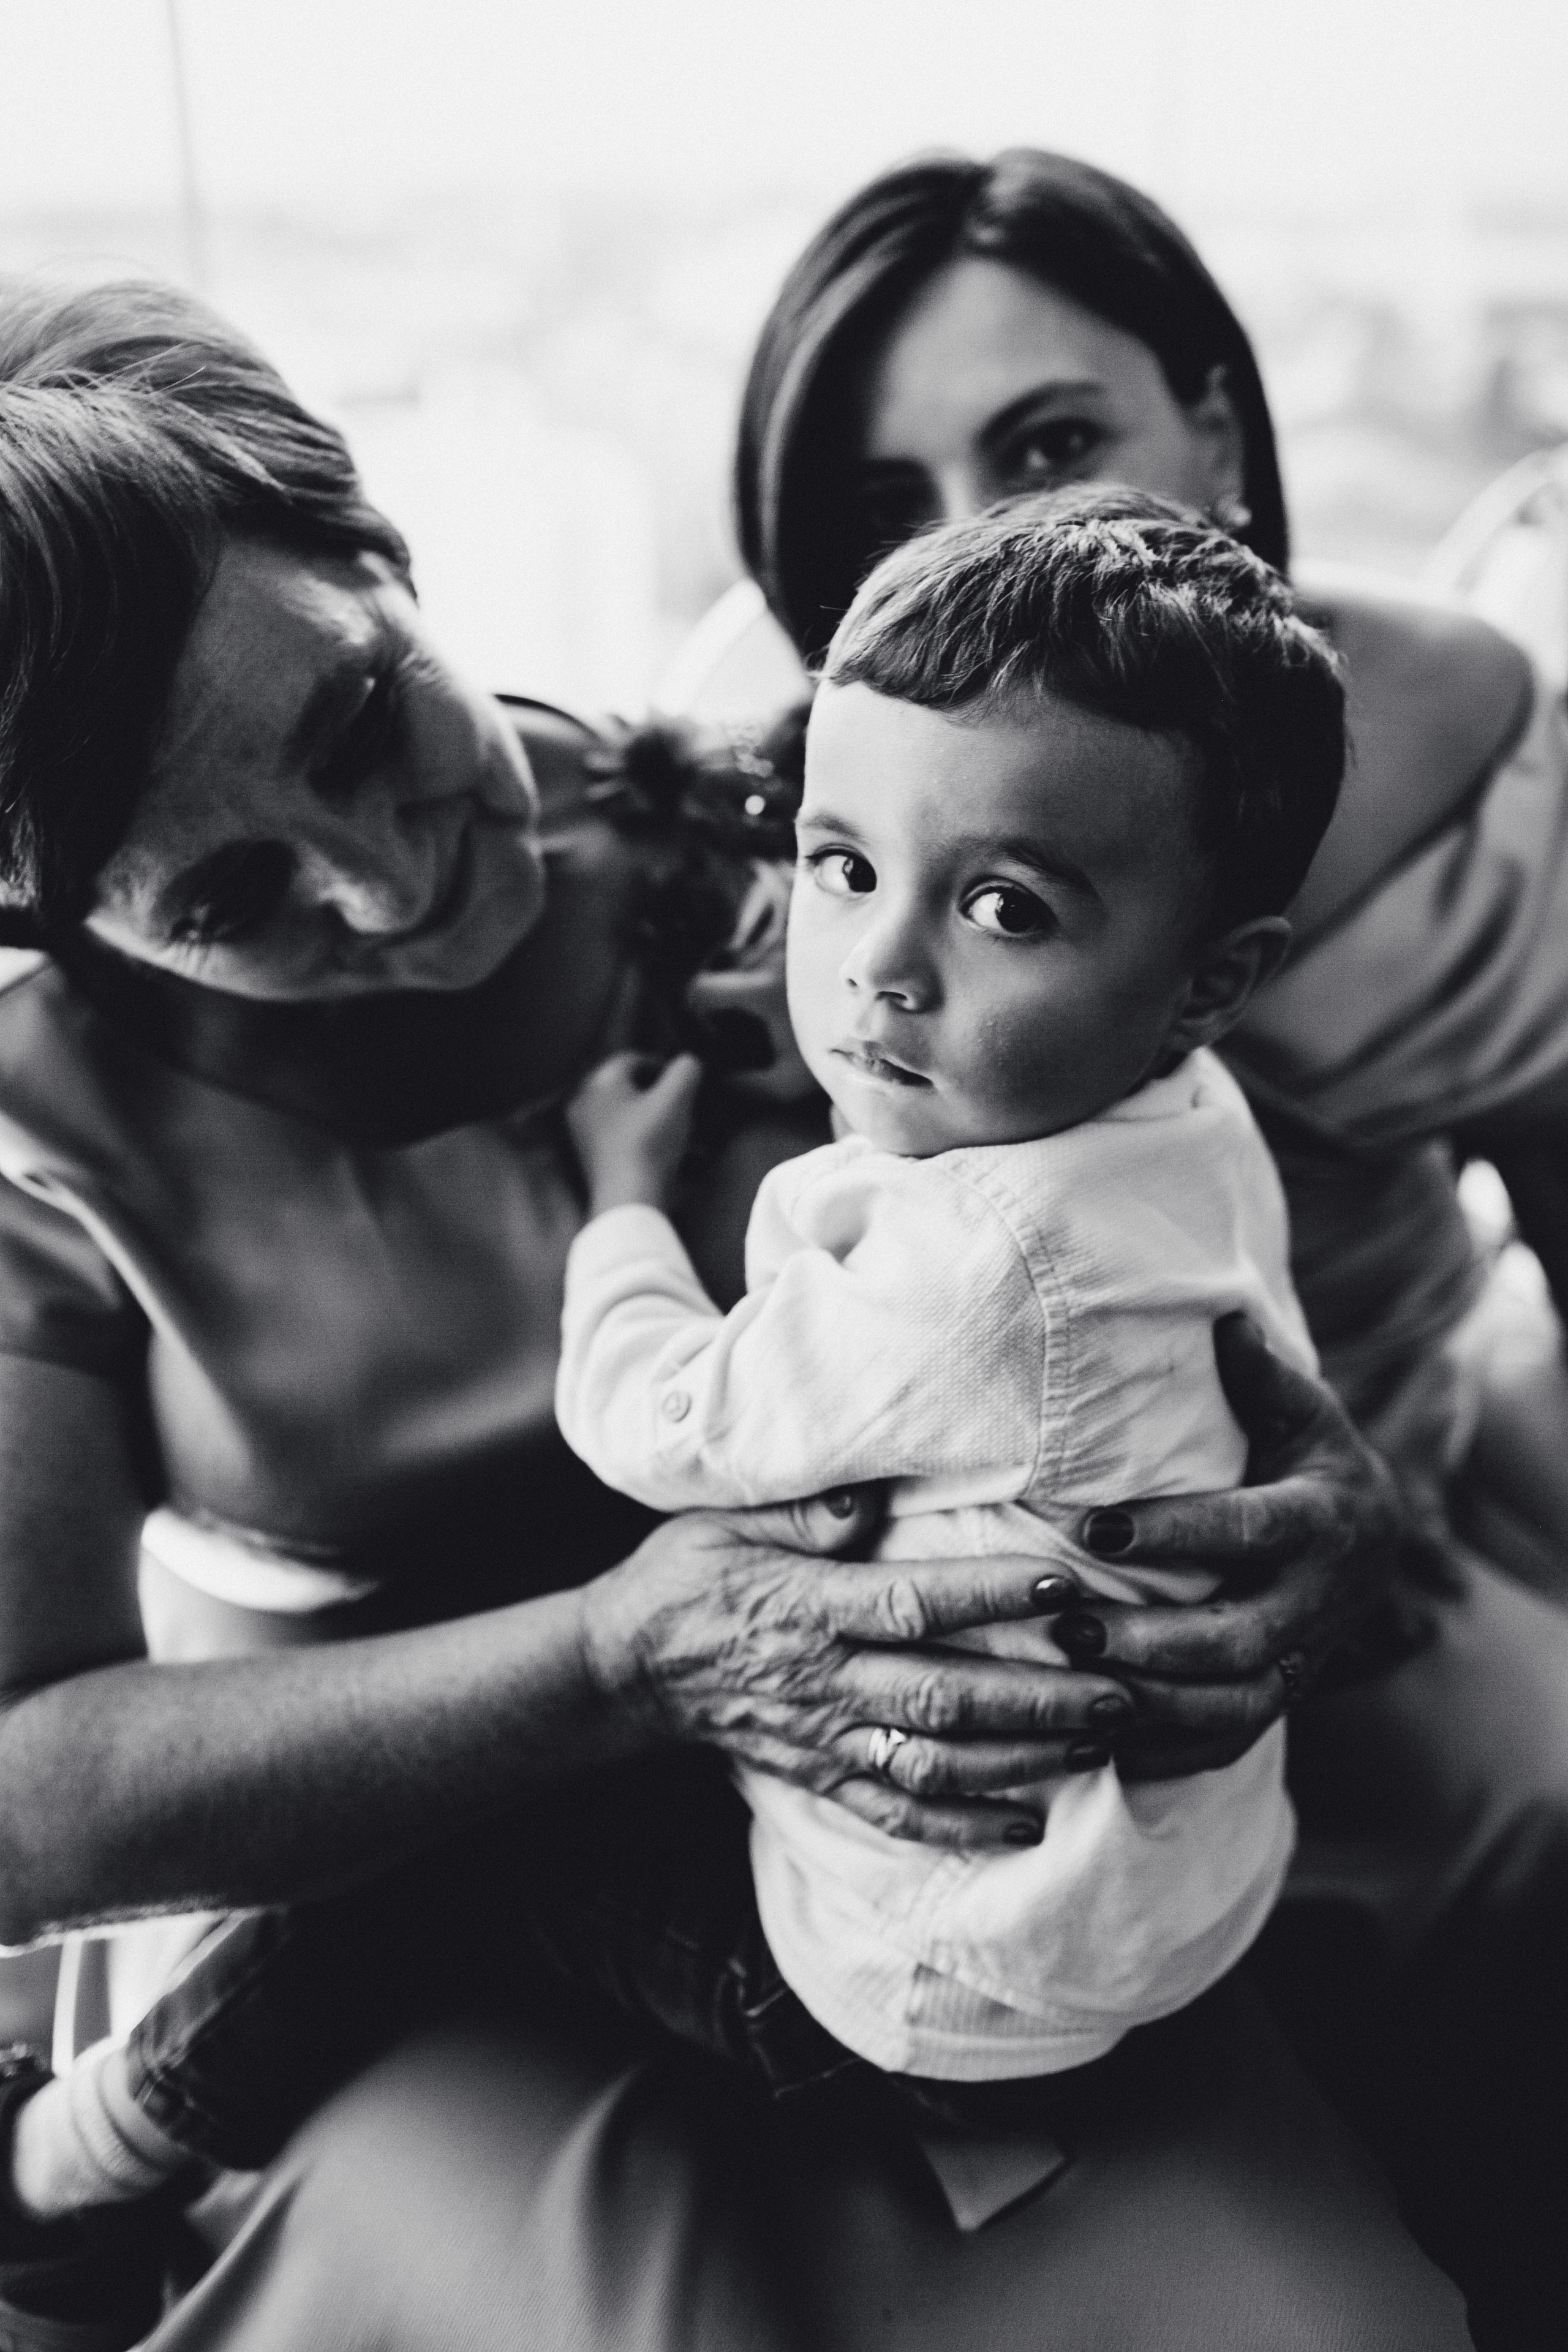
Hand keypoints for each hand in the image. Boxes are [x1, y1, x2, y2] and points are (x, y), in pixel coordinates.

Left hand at [566, 1051, 703, 1214]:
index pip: (633, 1059)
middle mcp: (584, 1100)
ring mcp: (583, 1130)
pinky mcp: (589, 1155)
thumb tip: (688, 1063)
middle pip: (627, 1087)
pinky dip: (640, 1138)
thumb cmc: (648, 1144)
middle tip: (682, 1107)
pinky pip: (618, 1136)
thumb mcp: (677, 1099)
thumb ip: (685, 1071)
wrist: (627, 1200)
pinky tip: (662, 1152)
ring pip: (624, 1113)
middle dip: (657, 1094)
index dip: (662, 1067)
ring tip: (677, 1132)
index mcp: (600, 1080)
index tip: (684, 1084)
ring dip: (651, 1118)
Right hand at [579, 1487, 1136, 1851]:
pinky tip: (1029, 1825)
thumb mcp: (731, 1518)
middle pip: (943, 1697)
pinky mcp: (821, 1780)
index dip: (988, 1598)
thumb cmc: (689, 1576)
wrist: (624, 1668)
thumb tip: (877, 1493)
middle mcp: (822, 1681)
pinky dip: (964, 1829)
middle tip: (1122, 1688)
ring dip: (1021, 1759)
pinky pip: (898, 1816)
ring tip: (1099, 1743)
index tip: (1063, 1588)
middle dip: (1039, 1697)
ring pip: (934, 1764)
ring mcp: (824, 1740)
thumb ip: (807, 1510)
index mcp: (807, 1608)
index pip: (911, 1604)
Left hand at [1046, 1314, 1404, 1779]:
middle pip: (1237, 1640)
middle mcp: (1320, 1601)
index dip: (1172, 1534)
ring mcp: (1304, 1661)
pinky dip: (1163, 1753)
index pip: (1246, 1531)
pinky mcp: (1281, 1699)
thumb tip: (1221, 1317)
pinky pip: (1225, 1744)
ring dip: (1149, 1703)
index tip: (1092, 1528)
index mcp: (1324, 1520)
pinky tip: (1096, 1744)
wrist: (1372, 1541)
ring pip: (1231, 1705)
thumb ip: (1259, 1376)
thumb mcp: (1300, 1411)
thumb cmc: (1310, 1458)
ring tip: (1068, 1682)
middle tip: (1066, 1627)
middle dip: (1149, 1640)